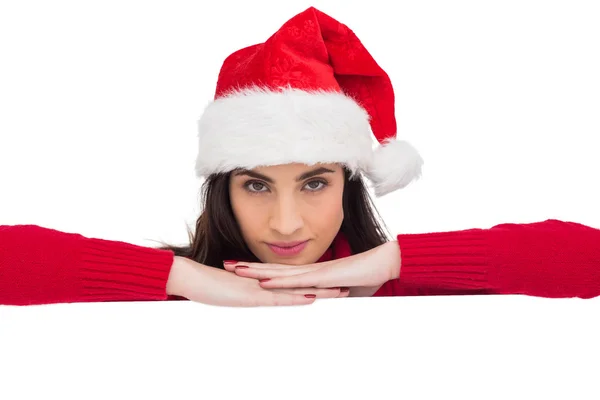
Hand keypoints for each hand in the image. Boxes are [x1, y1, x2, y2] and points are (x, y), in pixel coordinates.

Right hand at [166, 256, 348, 306]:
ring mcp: (260, 288)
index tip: (332, 286)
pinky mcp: (251, 295)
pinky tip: (311, 298)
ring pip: (296, 290)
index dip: (314, 284)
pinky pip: (277, 297)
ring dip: (318, 291)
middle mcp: (266, 283)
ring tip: (340, 293)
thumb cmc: (207, 285)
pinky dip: (295, 298)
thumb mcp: (233, 292)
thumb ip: (247, 293)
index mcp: (264, 283)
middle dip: (325, 287)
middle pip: (301, 284)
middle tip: (348, 288)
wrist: (189, 276)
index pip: (294, 284)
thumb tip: (257, 296)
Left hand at [224, 241, 400, 296]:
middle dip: (249, 267)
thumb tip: (326, 300)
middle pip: (273, 268)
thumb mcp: (342, 290)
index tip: (241, 268)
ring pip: (280, 273)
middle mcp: (308, 270)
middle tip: (226, 264)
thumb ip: (329, 294)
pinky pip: (297, 281)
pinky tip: (264, 283)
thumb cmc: (366, 276)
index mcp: (311, 272)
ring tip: (236, 269)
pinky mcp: (323, 277)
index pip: (280, 271)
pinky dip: (279, 283)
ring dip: (257, 272)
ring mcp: (315, 272)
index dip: (261, 269)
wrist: (385, 263)